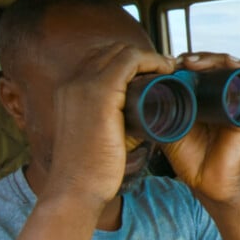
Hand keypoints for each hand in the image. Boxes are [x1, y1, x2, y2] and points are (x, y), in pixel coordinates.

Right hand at [45, 43, 173, 204]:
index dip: (130, 62)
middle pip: (113, 51)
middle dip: (142, 56)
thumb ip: (120, 123)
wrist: (76, 188)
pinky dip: (151, 60)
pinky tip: (166, 69)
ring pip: (123, 52)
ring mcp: (84, 84)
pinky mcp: (99, 92)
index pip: (102, 60)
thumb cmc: (91, 170)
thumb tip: (146, 119)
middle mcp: (73, 82)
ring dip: (150, 56)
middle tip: (165, 69)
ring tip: (169, 69)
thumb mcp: (102, 137)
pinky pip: (130, 60)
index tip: (153, 73)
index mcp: (70, 91)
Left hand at [160, 52, 239, 203]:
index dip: (186, 60)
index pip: (199, 68)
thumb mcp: (166, 127)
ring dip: (215, 59)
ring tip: (195, 63)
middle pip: (215, 63)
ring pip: (232, 67)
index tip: (167, 62)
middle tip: (181, 61)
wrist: (206, 184)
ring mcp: (235, 103)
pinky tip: (228, 65)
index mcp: (202, 98)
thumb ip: (157, 109)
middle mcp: (221, 97)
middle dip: (198, 57)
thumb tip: (138, 89)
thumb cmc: (189, 158)